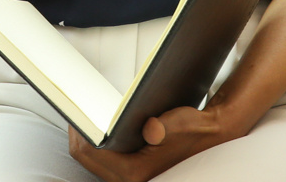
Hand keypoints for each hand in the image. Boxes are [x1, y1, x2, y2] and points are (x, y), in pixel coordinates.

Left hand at [67, 104, 242, 181]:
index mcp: (136, 172)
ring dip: (86, 142)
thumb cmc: (194, 127)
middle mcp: (131, 180)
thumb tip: (149, 129)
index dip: (78, 131)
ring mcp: (131, 179)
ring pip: (93, 163)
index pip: (91, 154)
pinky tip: (99, 128)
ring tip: (83, 117)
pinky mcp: (133, 174)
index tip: (73, 112)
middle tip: (73, 111)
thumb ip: (163, 127)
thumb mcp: (179, 122)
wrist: (212, 134)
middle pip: (87, 160)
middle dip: (77, 136)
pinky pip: (103, 162)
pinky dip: (97, 146)